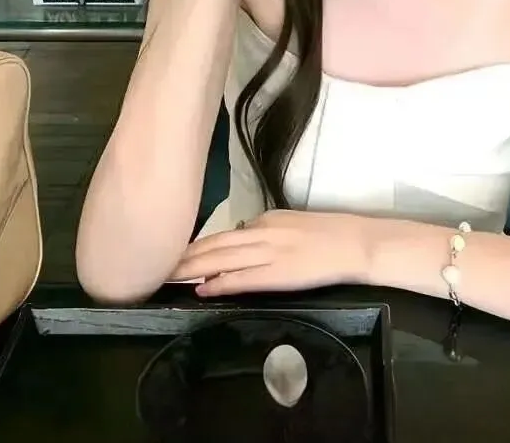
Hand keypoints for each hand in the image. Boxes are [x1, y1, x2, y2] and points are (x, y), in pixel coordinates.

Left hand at [170, 210, 374, 295]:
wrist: (353, 243)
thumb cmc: (326, 234)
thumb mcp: (289, 222)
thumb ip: (263, 230)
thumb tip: (241, 238)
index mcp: (264, 221)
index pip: (221, 235)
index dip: (194, 245)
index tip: (171, 253)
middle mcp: (261, 234)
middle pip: (214, 245)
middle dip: (183, 256)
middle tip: (155, 264)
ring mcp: (268, 254)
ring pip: (222, 260)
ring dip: (193, 269)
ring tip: (168, 276)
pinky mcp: (278, 274)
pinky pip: (242, 279)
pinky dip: (219, 282)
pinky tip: (201, 288)